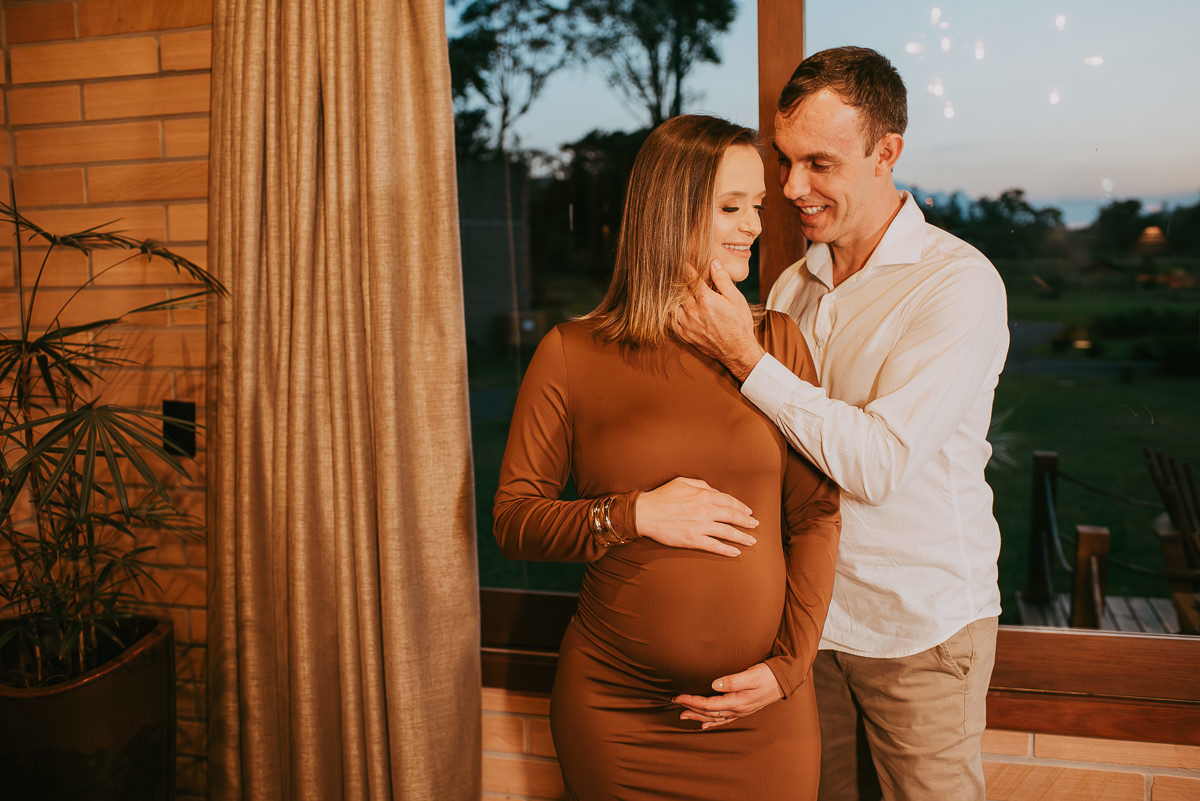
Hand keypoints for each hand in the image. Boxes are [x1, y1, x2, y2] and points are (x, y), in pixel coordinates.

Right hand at [635, 477, 757, 556]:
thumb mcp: (682, 481)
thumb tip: (714, 491)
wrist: (645, 513)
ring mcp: (700, 526)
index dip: (741, 507)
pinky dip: (727, 550)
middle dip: (746, 522)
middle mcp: (705, 510)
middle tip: (755, 526)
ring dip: (742, 537)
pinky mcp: (693, 539)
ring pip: (727, 532)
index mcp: (704, 495)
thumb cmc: (662, 495)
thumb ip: (701, 484)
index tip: (748, 512)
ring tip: (751, 541)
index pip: (729, 501)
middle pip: (732, 516)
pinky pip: (714, 546)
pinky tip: (735, 552)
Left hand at [673, 663, 782, 729]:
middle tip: (674, 703)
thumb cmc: (768, 675)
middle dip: (690, 708)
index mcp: (737, 701)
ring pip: (714, 717)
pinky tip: (704, 725)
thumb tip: (714, 685)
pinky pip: (724, 719)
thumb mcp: (751, 674)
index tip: (679, 696)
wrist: (785, 680)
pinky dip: (712, 723)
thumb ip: (733, 680)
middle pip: (708, 712)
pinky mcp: (743, 709)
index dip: (692, 701)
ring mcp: (740, 711)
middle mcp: (737, 709)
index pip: (709, 704)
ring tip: (683, 715)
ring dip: (698, 716)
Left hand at [677, 260, 765, 381]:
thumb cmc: (739, 324)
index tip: (681, 260)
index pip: (690, 277)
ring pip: (670, 304)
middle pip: (677, 289)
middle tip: (670, 271)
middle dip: (675, 279)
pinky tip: (669, 305)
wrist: (738, 351)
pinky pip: (668, 320)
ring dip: (669, 295)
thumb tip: (714, 262)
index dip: (684, 267)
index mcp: (706, 299)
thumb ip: (722, 280)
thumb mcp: (736, 299)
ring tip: (668, 287)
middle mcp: (693, 311)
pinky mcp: (684, 334)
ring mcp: (686, 324)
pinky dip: (667, 311)